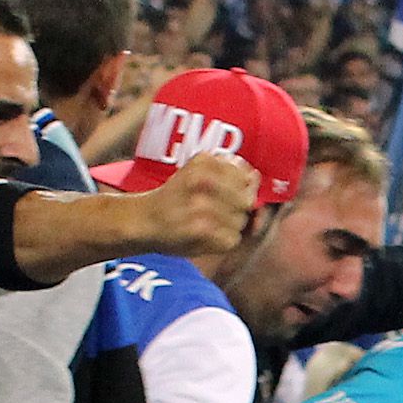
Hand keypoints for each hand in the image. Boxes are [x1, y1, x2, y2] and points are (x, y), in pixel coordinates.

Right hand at [128, 149, 259, 257]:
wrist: (144, 221)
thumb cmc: (177, 199)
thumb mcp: (198, 174)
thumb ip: (231, 177)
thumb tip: (258, 192)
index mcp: (204, 161)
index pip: (247, 176)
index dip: (242, 188)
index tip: (225, 194)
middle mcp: (204, 180)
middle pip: (247, 200)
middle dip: (236, 209)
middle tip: (212, 211)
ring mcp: (203, 205)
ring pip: (242, 221)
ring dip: (229, 227)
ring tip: (206, 223)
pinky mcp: (202, 229)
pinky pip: (233, 239)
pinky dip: (223, 241)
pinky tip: (205, 235)